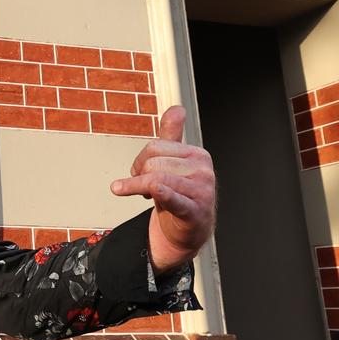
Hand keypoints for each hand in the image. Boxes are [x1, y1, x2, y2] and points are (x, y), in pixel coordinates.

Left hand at [111, 105, 216, 273]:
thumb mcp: (174, 164)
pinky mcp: (194, 211)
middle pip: (152, 162)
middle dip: (137, 175)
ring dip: (136, 188)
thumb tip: (177, 109)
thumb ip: (172, 136)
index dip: (139, 161)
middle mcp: (203, 170)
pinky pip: (172, 197)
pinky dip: (161, 193)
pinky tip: (152, 194)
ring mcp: (201, 191)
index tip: (139, 173)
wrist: (188, 230)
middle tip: (139, 188)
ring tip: (139, 196)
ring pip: (155, 179)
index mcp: (197, 155)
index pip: (155, 146)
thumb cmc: (179, 194)